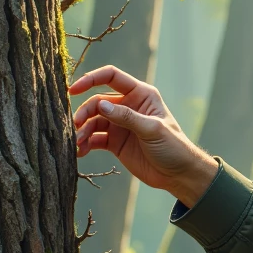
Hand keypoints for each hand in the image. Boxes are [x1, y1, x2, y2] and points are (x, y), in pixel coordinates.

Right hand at [70, 65, 217, 208]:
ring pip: (93, 122)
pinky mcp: (115, 142)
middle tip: (75, 126)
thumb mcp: (152, 129)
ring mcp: (120, 124)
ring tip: (77, 143)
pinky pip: (95, 139)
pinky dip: (86, 144)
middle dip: (85, 113)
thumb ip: (126, 117)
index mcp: (140, 94)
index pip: (111, 77)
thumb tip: (100, 105)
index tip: (74, 89)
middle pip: (97, 102)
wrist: (179, 175)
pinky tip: (80, 152)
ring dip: (83, 131)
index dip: (91, 79)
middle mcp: (128, 106)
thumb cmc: (173, 147)